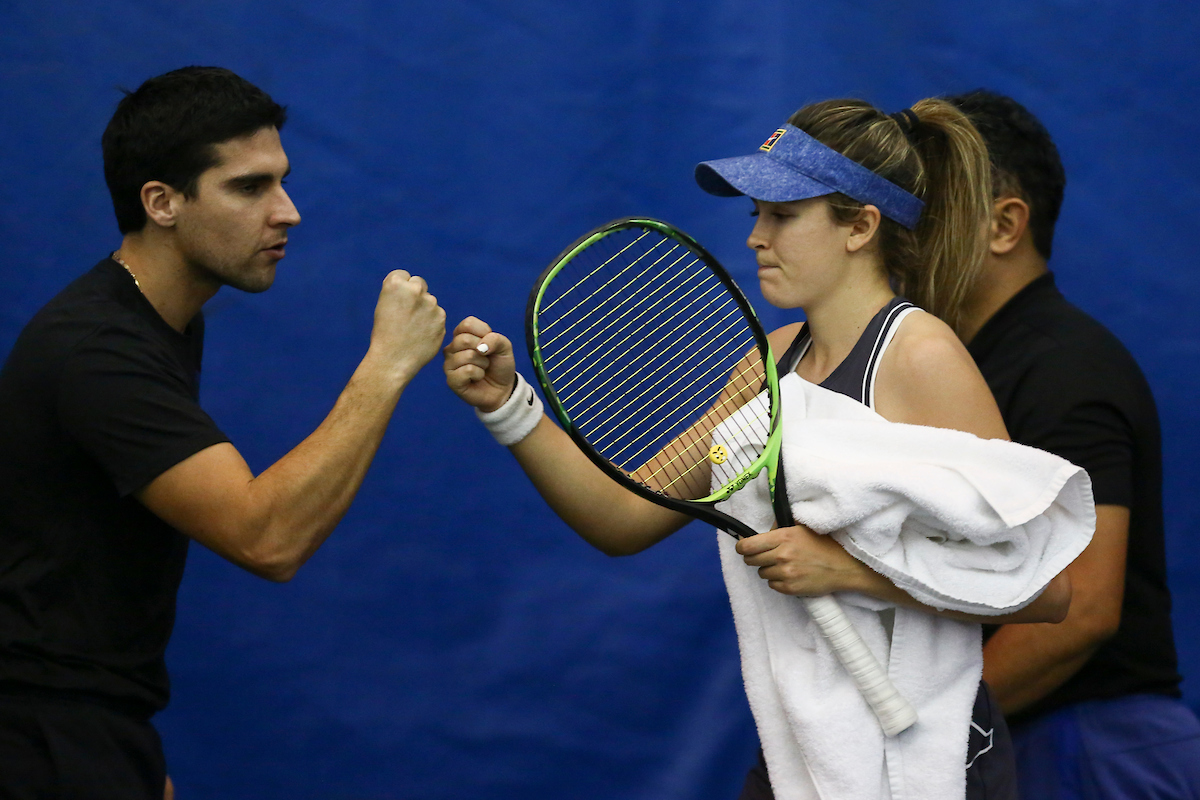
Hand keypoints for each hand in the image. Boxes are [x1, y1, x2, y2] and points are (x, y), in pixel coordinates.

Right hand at [368, 270, 446, 381]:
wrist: (393, 359)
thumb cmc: (384, 333)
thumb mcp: (383, 306)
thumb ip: (399, 293)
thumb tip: (412, 288)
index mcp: (396, 284)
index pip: (403, 275)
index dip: (400, 288)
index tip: (398, 301)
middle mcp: (415, 290)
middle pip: (419, 284)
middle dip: (415, 294)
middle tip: (408, 313)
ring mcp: (431, 304)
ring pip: (430, 300)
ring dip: (425, 309)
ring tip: (414, 327)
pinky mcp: (441, 318)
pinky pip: (438, 315)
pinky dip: (433, 322)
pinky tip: (422, 334)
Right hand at [444, 317, 516, 411]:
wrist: (502, 389)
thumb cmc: (499, 365)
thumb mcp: (504, 346)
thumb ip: (495, 339)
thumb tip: (480, 347)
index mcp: (461, 335)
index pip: (467, 323)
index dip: (484, 332)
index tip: (489, 343)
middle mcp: (451, 348)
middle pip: (464, 339)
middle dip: (484, 350)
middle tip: (486, 359)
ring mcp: (449, 364)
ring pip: (467, 355)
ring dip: (482, 364)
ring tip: (482, 369)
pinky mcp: (451, 380)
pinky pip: (467, 370)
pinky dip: (478, 374)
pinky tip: (477, 378)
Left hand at [736, 524, 865, 596]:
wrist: (844, 567)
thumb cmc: (824, 545)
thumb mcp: (802, 528)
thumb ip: (780, 527)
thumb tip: (761, 532)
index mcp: (783, 537)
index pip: (748, 545)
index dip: (742, 547)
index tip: (743, 548)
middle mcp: (782, 555)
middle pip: (751, 560)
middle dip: (754, 558)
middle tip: (765, 557)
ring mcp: (786, 573)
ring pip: (762, 573)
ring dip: (768, 570)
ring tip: (785, 566)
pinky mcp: (790, 588)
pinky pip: (772, 585)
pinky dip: (778, 581)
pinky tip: (791, 575)